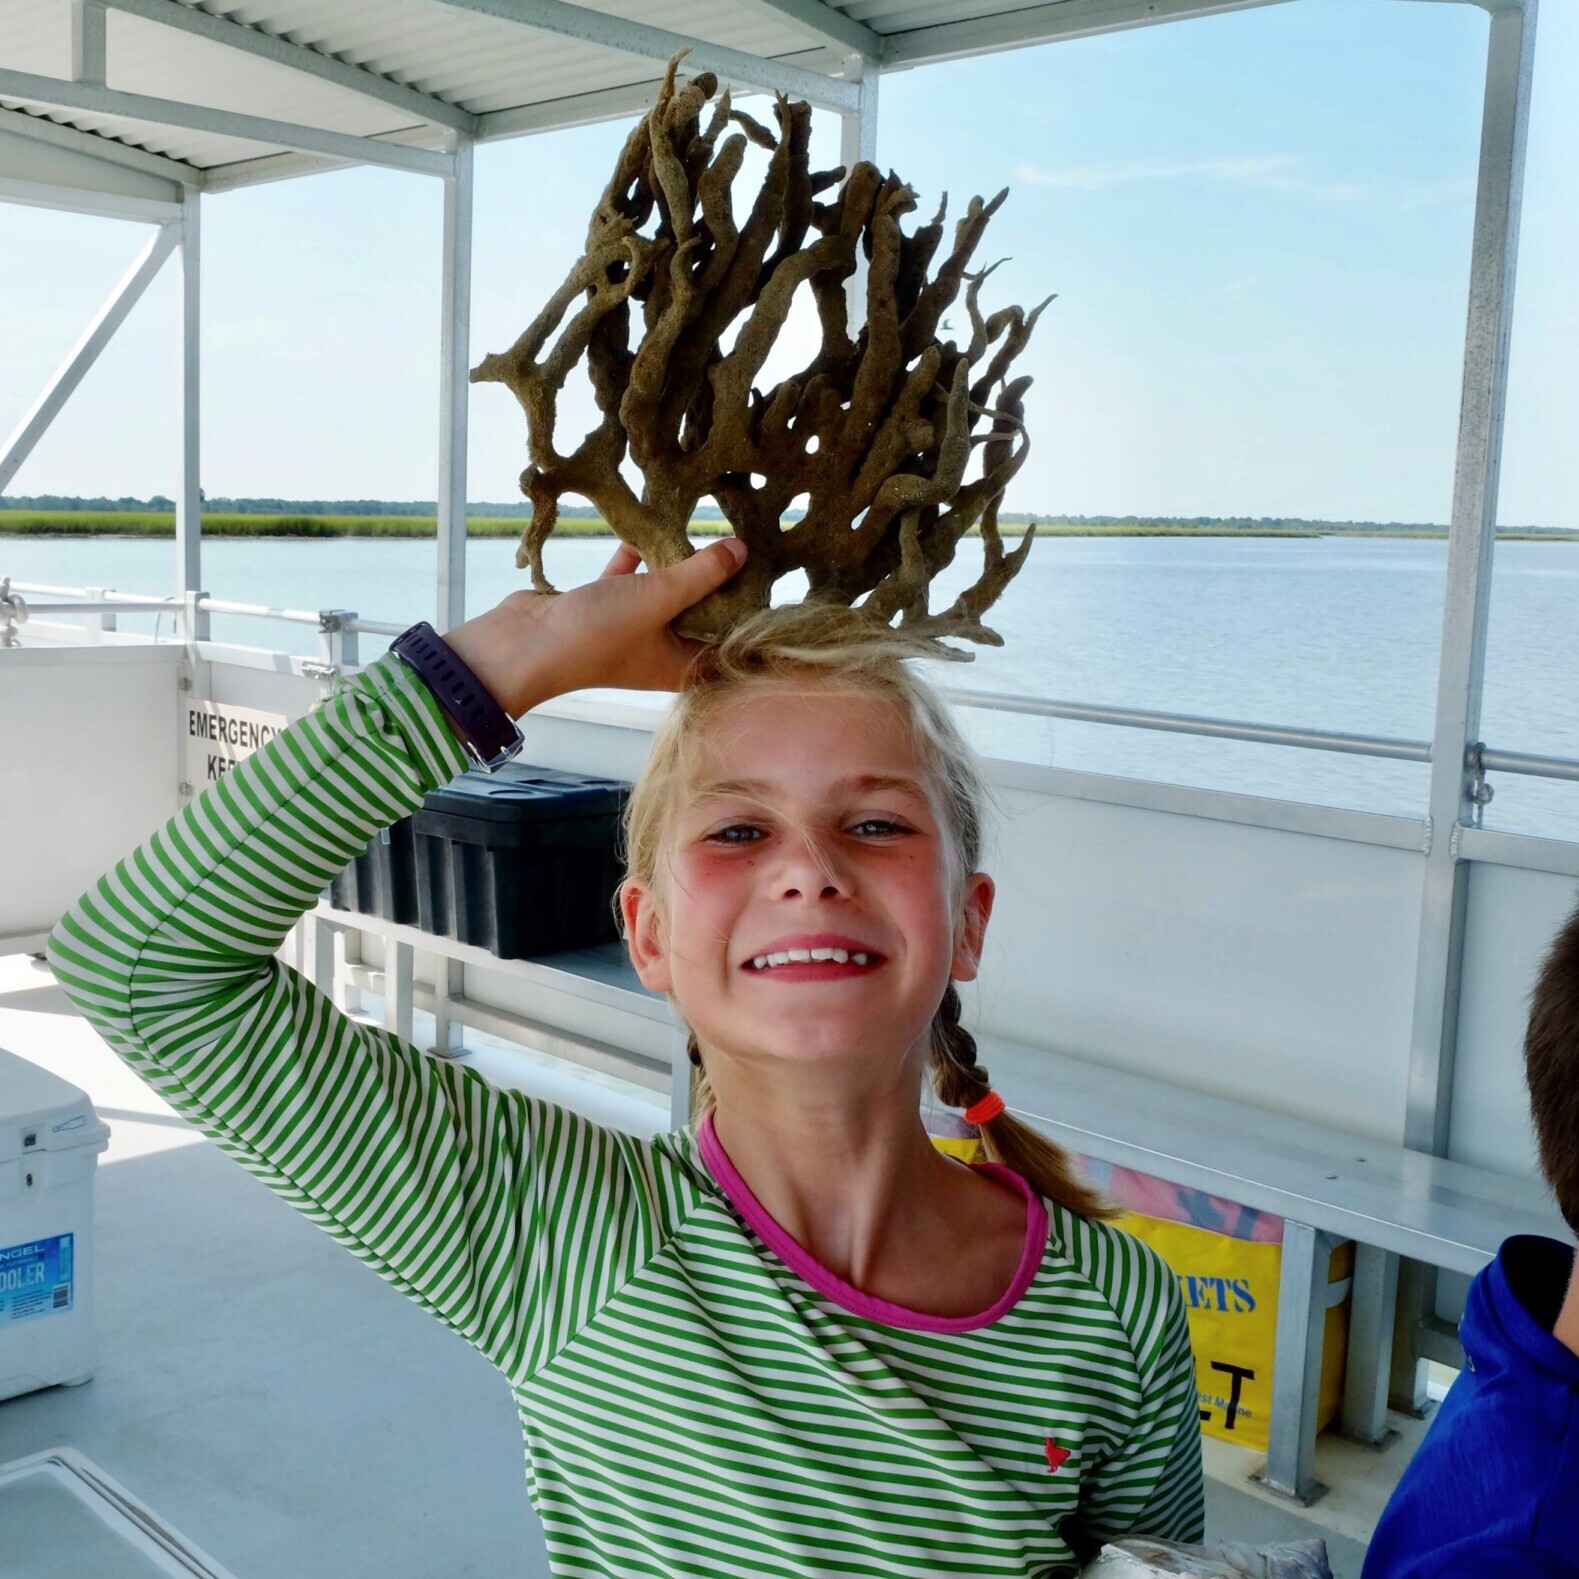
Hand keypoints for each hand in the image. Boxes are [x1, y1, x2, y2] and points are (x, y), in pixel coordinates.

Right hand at [438, 538, 747, 716]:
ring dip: (676, 566)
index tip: (774, 586)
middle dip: (717, 584)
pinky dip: (635, 558)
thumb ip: (701, 574)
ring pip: (664, 594)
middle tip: (745, 545)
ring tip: (702, 530)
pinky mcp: (602, 607)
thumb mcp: (658, 598)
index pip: (730, 646)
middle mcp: (660, 652)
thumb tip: (742, 551)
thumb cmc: (594, 637)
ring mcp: (630, 629)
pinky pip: (628, 579)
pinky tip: (643, 530)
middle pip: (701, 615)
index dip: (752, 620)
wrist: (522, 646)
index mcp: (681, 666)